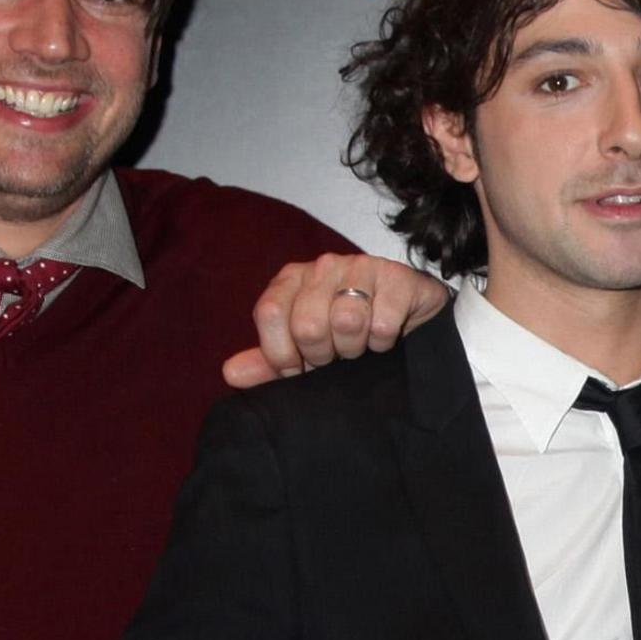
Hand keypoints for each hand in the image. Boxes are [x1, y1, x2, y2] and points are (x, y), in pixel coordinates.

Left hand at [221, 254, 452, 387]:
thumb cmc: (349, 335)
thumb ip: (268, 361)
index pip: (269, 314)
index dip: (282, 354)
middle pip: (306, 324)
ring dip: (355, 348)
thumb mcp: (303, 350)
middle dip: (323, 354)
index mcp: (292, 279)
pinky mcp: (398, 277)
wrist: (410, 321)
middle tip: (337, 355)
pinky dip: (383, 343)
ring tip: (361, 345)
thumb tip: (230, 373)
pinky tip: (385, 337)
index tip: (300, 367)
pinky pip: (381, 324)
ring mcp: (361, 266)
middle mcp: (323, 266)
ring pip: (345, 321)